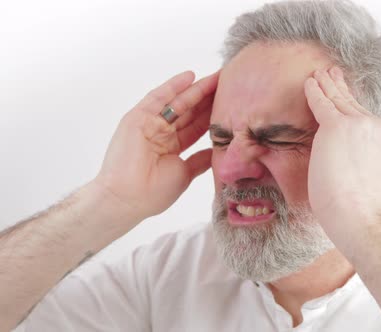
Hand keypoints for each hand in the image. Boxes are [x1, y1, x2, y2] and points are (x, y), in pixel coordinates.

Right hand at [93, 70, 218, 219]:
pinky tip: (190, 76)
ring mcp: (149, 124)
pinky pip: (157, 98)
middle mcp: (160, 133)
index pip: (197, 126)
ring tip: (217, 77)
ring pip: (177, 102)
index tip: (233, 105)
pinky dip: (172, 86)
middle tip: (230, 83)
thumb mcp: (186, 173)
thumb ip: (200, 160)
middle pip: (189, 111)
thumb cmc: (154, 193)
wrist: (128, 199)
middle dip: (209, 98)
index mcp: (171, 147)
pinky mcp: (137, 117)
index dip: (214, 115)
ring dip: (196, 89)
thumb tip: (217, 152)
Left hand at [304, 66, 380, 234]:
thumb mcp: (380, 177)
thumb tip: (366, 158)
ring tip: (320, 74)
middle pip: (356, 106)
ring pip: (340, 101)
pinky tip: (310, 82)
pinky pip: (323, 103)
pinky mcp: (337, 126)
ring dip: (328, 85)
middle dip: (343, 89)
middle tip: (334, 74)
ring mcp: (360, 125)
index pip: (371, 121)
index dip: (357, 108)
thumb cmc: (361, 207)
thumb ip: (376, 159)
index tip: (349, 97)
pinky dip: (315, 91)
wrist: (357, 214)